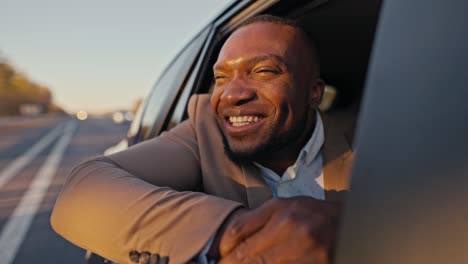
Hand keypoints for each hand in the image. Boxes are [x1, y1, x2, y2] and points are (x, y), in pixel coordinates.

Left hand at [217, 197, 340, 263]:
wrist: (349, 221)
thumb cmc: (310, 213)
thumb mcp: (281, 206)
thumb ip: (253, 220)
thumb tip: (226, 243)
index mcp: (280, 212)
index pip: (239, 234)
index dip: (224, 252)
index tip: (218, 260)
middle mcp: (293, 230)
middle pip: (250, 257)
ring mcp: (308, 252)